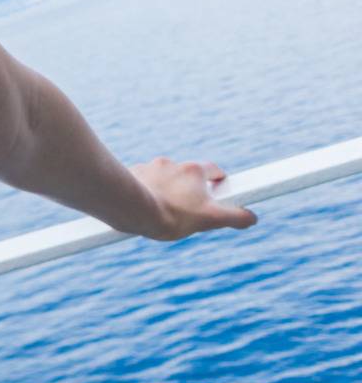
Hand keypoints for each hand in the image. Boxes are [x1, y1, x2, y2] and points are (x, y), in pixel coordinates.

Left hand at [128, 156, 258, 240]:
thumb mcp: (210, 219)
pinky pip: (143, 181)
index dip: (219, 181)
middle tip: (189, 209)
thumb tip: (251, 217)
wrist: (133, 210)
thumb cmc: (172, 215)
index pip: (214, 170)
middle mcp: (171, 163)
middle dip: (190, 189)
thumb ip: (235, 217)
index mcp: (193, 170)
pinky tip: (145, 205)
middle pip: (187, 175)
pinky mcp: (132, 174)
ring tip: (164, 210)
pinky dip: (147, 190)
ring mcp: (149, 167)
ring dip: (166, 189)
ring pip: (164, 178)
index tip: (220, 191)